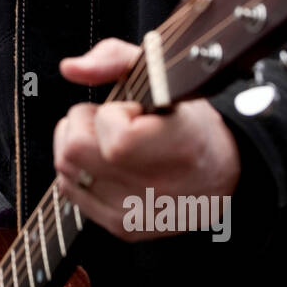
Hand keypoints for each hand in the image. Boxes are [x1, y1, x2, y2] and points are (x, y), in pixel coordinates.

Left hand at [52, 38, 241, 240]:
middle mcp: (159, 189)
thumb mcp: (162, 75)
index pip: (116, 138)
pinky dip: (79, 172)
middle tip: (111, 121)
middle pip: (74, 152)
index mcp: (181, 147)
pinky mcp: (123, 228)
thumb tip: (70, 69)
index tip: (134, 111)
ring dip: (77, 147)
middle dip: (83, 125)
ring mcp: (138, 214)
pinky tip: (106, 164)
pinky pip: (70, 192)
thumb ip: (114, 57)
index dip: (113, 115)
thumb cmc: (187, 120)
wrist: (220, 175)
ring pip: (66, 170)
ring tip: (109, 141)